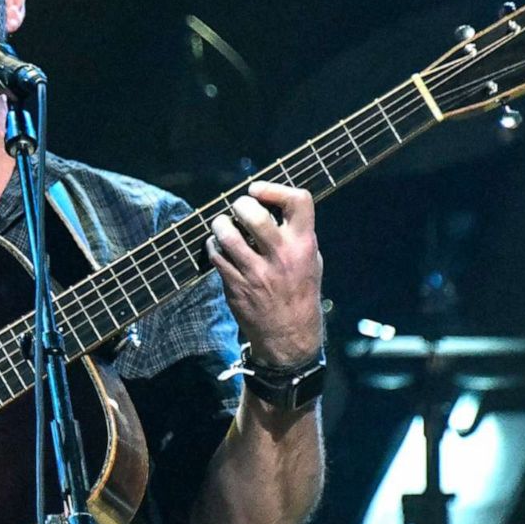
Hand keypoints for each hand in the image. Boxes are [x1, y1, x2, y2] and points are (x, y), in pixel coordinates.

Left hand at [205, 181, 323, 367]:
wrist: (289, 335)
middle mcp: (281, 256)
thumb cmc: (299, 289)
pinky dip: (213, 245)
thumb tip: (269, 201)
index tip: (259, 191)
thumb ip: (295, 232)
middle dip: (241, 204)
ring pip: (227, 233)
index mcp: (304, 245)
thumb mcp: (310, 259)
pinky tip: (220, 247)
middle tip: (239, 209)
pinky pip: (215, 255)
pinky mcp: (235, 285)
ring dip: (220, 223)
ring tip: (224, 225)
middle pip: (254, 214)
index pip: (298, 201)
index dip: (275, 188)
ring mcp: (256, 272)